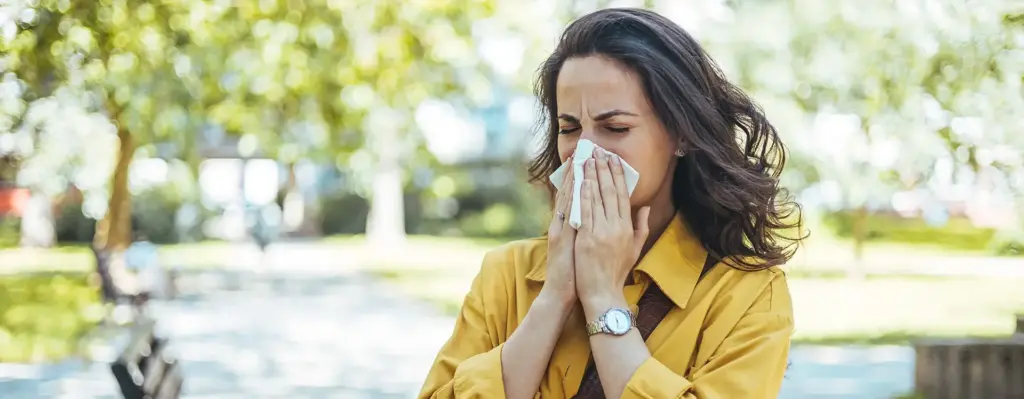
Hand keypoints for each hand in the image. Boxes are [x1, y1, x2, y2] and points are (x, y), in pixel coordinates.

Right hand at [540, 155, 576, 307]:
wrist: (562, 293)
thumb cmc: (576, 273)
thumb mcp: (582, 248)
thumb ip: (587, 231)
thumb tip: (597, 217)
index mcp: (569, 226)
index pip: (576, 197)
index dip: (582, 178)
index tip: (589, 160)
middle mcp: (562, 224)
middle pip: (569, 192)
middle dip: (577, 171)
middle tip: (583, 151)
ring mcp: (559, 230)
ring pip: (566, 199)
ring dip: (571, 178)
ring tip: (578, 159)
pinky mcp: (558, 237)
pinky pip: (565, 213)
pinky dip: (569, 198)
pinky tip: (574, 184)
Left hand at [574, 149, 650, 306]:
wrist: (603, 293)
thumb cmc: (617, 272)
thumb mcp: (635, 249)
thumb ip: (641, 226)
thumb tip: (645, 207)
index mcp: (627, 228)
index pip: (622, 195)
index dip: (618, 175)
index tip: (614, 159)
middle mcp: (616, 227)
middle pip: (610, 191)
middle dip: (604, 169)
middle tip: (599, 151)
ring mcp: (601, 232)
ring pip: (597, 198)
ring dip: (592, 176)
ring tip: (588, 159)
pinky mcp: (587, 238)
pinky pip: (585, 211)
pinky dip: (583, 194)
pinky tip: (581, 181)